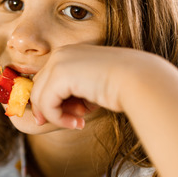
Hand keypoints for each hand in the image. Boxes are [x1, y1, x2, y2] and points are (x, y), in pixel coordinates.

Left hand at [30, 44, 147, 129]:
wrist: (139, 80)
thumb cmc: (121, 86)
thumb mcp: (91, 88)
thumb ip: (71, 95)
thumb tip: (47, 113)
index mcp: (69, 53)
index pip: (48, 81)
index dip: (54, 103)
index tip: (72, 117)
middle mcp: (61, 54)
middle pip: (39, 88)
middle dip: (52, 109)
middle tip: (74, 122)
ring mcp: (58, 62)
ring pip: (39, 97)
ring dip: (55, 116)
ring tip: (77, 123)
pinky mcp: (59, 74)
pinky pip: (46, 104)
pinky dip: (57, 118)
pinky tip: (77, 122)